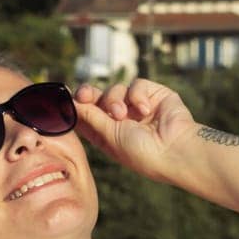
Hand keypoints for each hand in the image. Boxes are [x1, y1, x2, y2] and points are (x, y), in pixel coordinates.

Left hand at [72, 79, 198, 183]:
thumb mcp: (110, 137)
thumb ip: (90, 116)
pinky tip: (145, 110)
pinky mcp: (153, 94)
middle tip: (85, 95)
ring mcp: (137, 106)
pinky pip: (135, 85)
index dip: (74, 106)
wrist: (175, 150)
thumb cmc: (142, 153)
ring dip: (115, 100)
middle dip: (88, 95)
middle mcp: (121, 119)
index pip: (86, 115)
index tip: (63, 99)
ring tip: (123, 115)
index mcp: (108, 134)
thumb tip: (69, 102)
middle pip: (96, 98)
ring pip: (114, 89)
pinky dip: (137, 96)